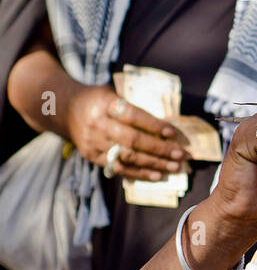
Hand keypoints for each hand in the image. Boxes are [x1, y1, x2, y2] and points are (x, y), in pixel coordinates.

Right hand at [66, 84, 189, 180]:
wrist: (61, 108)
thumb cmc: (97, 99)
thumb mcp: (112, 93)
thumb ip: (134, 106)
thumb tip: (167, 124)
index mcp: (105, 104)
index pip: (133, 116)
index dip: (154, 125)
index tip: (173, 133)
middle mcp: (97, 124)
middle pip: (132, 139)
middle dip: (160, 149)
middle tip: (182, 154)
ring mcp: (93, 142)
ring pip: (128, 156)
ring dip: (155, 163)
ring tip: (175, 167)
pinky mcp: (91, 155)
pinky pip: (119, 167)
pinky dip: (140, 173)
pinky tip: (157, 176)